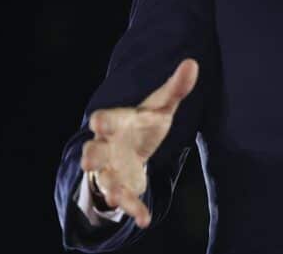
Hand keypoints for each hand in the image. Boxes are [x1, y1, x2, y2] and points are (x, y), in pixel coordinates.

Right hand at [79, 58, 198, 227]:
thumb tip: (193, 63)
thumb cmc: (142, 124)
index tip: (97, 120)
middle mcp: (108, 147)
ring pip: (104, 180)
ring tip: (115, 196)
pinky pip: (126, 200)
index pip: (106, 120)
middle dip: (91, 156)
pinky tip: (145, 220)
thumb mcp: (160, 106)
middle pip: (94, 151)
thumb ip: (175, 88)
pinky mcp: (122, 187)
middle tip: (88, 161)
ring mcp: (112, 169)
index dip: (103, 121)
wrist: (132, 149)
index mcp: (116, 123)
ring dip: (109, 188)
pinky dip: (134, 210)